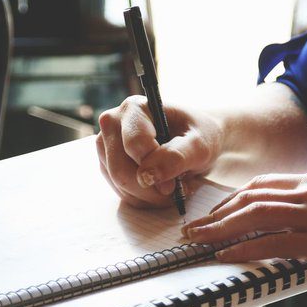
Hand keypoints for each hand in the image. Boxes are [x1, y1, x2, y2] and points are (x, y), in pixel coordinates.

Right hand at [96, 96, 223, 207]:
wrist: (196, 140)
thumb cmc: (199, 136)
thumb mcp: (200, 145)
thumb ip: (176, 157)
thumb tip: (147, 176)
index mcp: (135, 108)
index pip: (134, 145)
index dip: (154, 169)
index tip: (174, 184)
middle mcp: (113, 123)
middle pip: (120, 170)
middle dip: (150, 189)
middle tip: (175, 191)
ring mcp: (106, 145)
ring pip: (119, 184)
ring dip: (149, 196)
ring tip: (172, 187)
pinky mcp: (108, 165)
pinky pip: (121, 192)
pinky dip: (143, 198)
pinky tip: (160, 189)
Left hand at [180, 172, 306, 278]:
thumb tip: (303, 220)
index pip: (263, 185)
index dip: (232, 200)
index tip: (214, 214)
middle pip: (251, 198)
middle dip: (216, 214)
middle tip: (193, 229)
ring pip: (255, 216)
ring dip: (220, 230)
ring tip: (198, 242)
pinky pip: (274, 242)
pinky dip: (244, 248)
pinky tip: (226, 256)